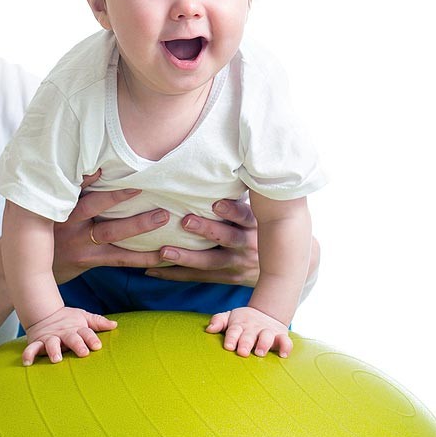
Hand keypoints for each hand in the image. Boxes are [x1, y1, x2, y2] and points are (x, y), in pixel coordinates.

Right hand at [22, 306, 116, 365]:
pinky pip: (31, 348)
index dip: (91, 338)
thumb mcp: (83, 318)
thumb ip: (98, 322)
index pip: (86, 333)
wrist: (44, 313)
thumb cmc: (69, 320)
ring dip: (53, 350)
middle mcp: (63, 333)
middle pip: (71, 338)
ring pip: (51, 343)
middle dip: (77, 344)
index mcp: (76, 328)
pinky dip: (28, 354)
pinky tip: (27, 362)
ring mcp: (50, 338)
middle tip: (83, 352)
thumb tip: (115, 325)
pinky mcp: (37, 342)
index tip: (97, 345)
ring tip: (57, 359)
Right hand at [51, 171, 169, 282]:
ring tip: (161, 216)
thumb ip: (62, 189)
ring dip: (138, 224)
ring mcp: (79, 243)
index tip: (103, 165)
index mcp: (59, 206)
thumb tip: (83, 162)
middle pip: (94, 206)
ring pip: (111, 233)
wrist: (30, 267)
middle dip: (118, 196)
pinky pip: (120, 258)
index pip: (73, 187)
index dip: (87, 176)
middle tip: (142, 186)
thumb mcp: (45, 208)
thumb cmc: (44, 228)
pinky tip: (161, 253)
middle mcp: (68, 223)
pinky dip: (142, 257)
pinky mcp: (89, 260)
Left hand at [149, 199, 321, 292]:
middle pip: (228, 238)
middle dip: (207, 230)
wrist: (283, 265)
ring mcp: (237, 263)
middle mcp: (248, 244)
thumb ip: (240, 193)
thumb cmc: (257, 225)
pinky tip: (152, 270)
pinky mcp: (226, 278)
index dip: (232, 209)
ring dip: (186, 257)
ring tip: (163, 251)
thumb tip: (221, 159)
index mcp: (254, 223)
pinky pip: (198, 277)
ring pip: (211, 262)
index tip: (216, 202)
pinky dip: (175, 274)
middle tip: (185, 221)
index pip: (245, 215)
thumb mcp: (257, 210)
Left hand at [206, 306, 292, 357]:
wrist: (265, 313)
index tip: (228, 346)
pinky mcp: (281, 336)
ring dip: (264, 344)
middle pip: (249, 335)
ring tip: (259, 353)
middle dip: (245, 343)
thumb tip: (209, 329)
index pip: (233, 330)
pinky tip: (283, 355)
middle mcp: (253, 328)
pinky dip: (286, 347)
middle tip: (242, 352)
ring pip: (267, 336)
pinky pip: (286, 341)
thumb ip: (219, 321)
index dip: (231, 338)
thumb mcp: (229, 318)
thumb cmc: (242, 321)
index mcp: (239, 324)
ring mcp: (268, 331)